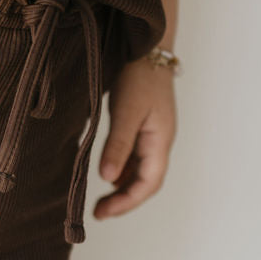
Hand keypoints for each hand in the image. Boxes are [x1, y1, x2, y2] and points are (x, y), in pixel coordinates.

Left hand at [94, 57, 176, 220]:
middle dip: (124, 200)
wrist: (146, 47)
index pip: (149, 183)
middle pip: (146, 181)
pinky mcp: (143, 126)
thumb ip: (117, 146)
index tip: (105, 212)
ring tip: (100, 200)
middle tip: (99, 213)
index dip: (128, 202)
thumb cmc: (139, 76)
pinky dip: (121, 170)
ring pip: (140, 171)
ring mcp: (153, 134)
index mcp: (161, 140)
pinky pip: (134, 157)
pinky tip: (107, 174)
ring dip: (122, 187)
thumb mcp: (126, 112)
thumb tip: (106, 178)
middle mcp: (160, 141)